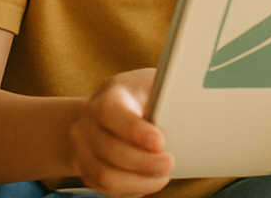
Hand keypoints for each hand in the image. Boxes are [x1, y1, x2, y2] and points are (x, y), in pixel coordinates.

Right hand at [69, 68, 173, 197]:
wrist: (99, 113)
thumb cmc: (135, 95)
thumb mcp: (149, 83)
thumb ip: (164, 90)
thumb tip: (188, 101)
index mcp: (106, 97)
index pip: (111, 113)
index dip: (134, 130)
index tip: (160, 141)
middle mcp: (87, 124)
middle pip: (109, 150)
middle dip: (142, 162)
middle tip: (169, 163)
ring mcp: (82, 149)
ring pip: (106, 176)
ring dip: (138, 181)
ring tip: (163, 175)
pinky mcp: (86, 170)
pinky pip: (106, 188)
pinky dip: (131, 189)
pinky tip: (150, 181)